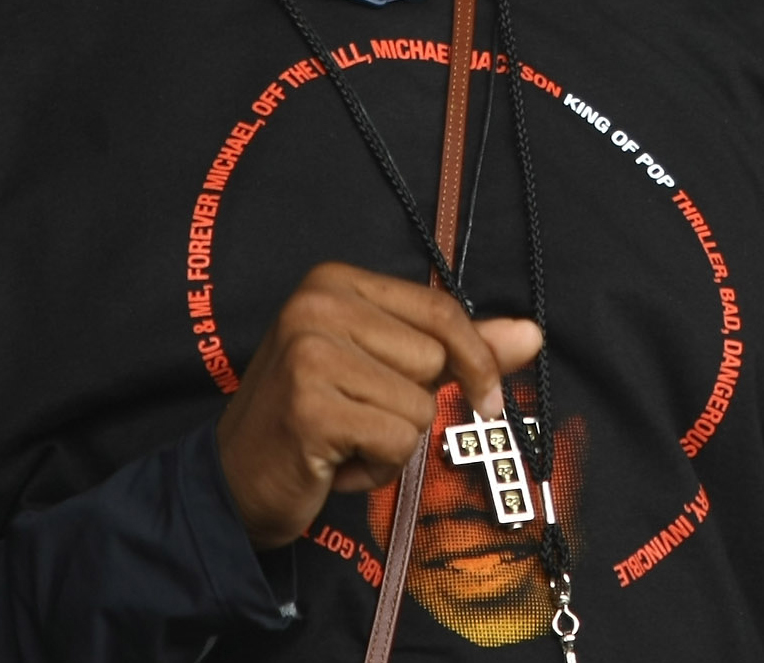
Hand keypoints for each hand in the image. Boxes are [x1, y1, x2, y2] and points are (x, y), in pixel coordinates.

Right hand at [214, 261, 541, 548]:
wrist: (232, 484)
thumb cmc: (314, 421)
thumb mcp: (383, 370)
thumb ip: (457, 348)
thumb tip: (531, 333)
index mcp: (335, 280)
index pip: (441, 309)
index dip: (475, 358)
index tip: (488, 396)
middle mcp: (317, 305)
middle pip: (433, 360)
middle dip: (409, 404)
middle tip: (357, 417)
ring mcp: (310, 353)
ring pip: (418, 404)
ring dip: (391, 439)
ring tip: (344, 439)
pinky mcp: (311, 406)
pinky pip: (397, 441)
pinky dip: (377, 467)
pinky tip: (334, 461)